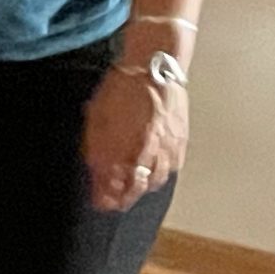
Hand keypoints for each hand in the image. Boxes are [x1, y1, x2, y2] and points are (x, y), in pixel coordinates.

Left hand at [83, 65, 184, 210]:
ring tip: (131, 195)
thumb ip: (96, 143)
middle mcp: (147, 149)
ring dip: (141, 190)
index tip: (98, 202)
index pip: (112, 179)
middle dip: (122, 198)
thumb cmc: (122, 87)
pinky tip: (153, 178)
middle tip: (113, 205)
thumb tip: (94, 166)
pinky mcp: (180, 141)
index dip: (104, 194)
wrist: (154, 68)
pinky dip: (159, 176)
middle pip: (134, 185)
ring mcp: (166, 146)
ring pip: (154, 180)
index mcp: (123, 143)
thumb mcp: (98, 114)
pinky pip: (170, 168)